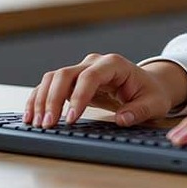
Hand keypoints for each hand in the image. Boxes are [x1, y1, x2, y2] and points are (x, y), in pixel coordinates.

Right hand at [24, 55, 186, 127]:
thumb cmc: (151, 93)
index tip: (71, 119)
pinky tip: (32, 116)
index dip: (78, 96)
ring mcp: (82, 69)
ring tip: (37, 123)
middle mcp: (94, 63)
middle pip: (66, 74)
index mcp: (114, 64)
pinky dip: (39, 99)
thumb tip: (123, 119)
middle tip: (49, 124)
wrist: (149, 85)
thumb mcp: (154, 103)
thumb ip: (140, 111)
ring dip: (42, 99)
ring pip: (54, 78)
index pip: (90, 76)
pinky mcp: (74, 81)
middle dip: (53, 99)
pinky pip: (51, 86)